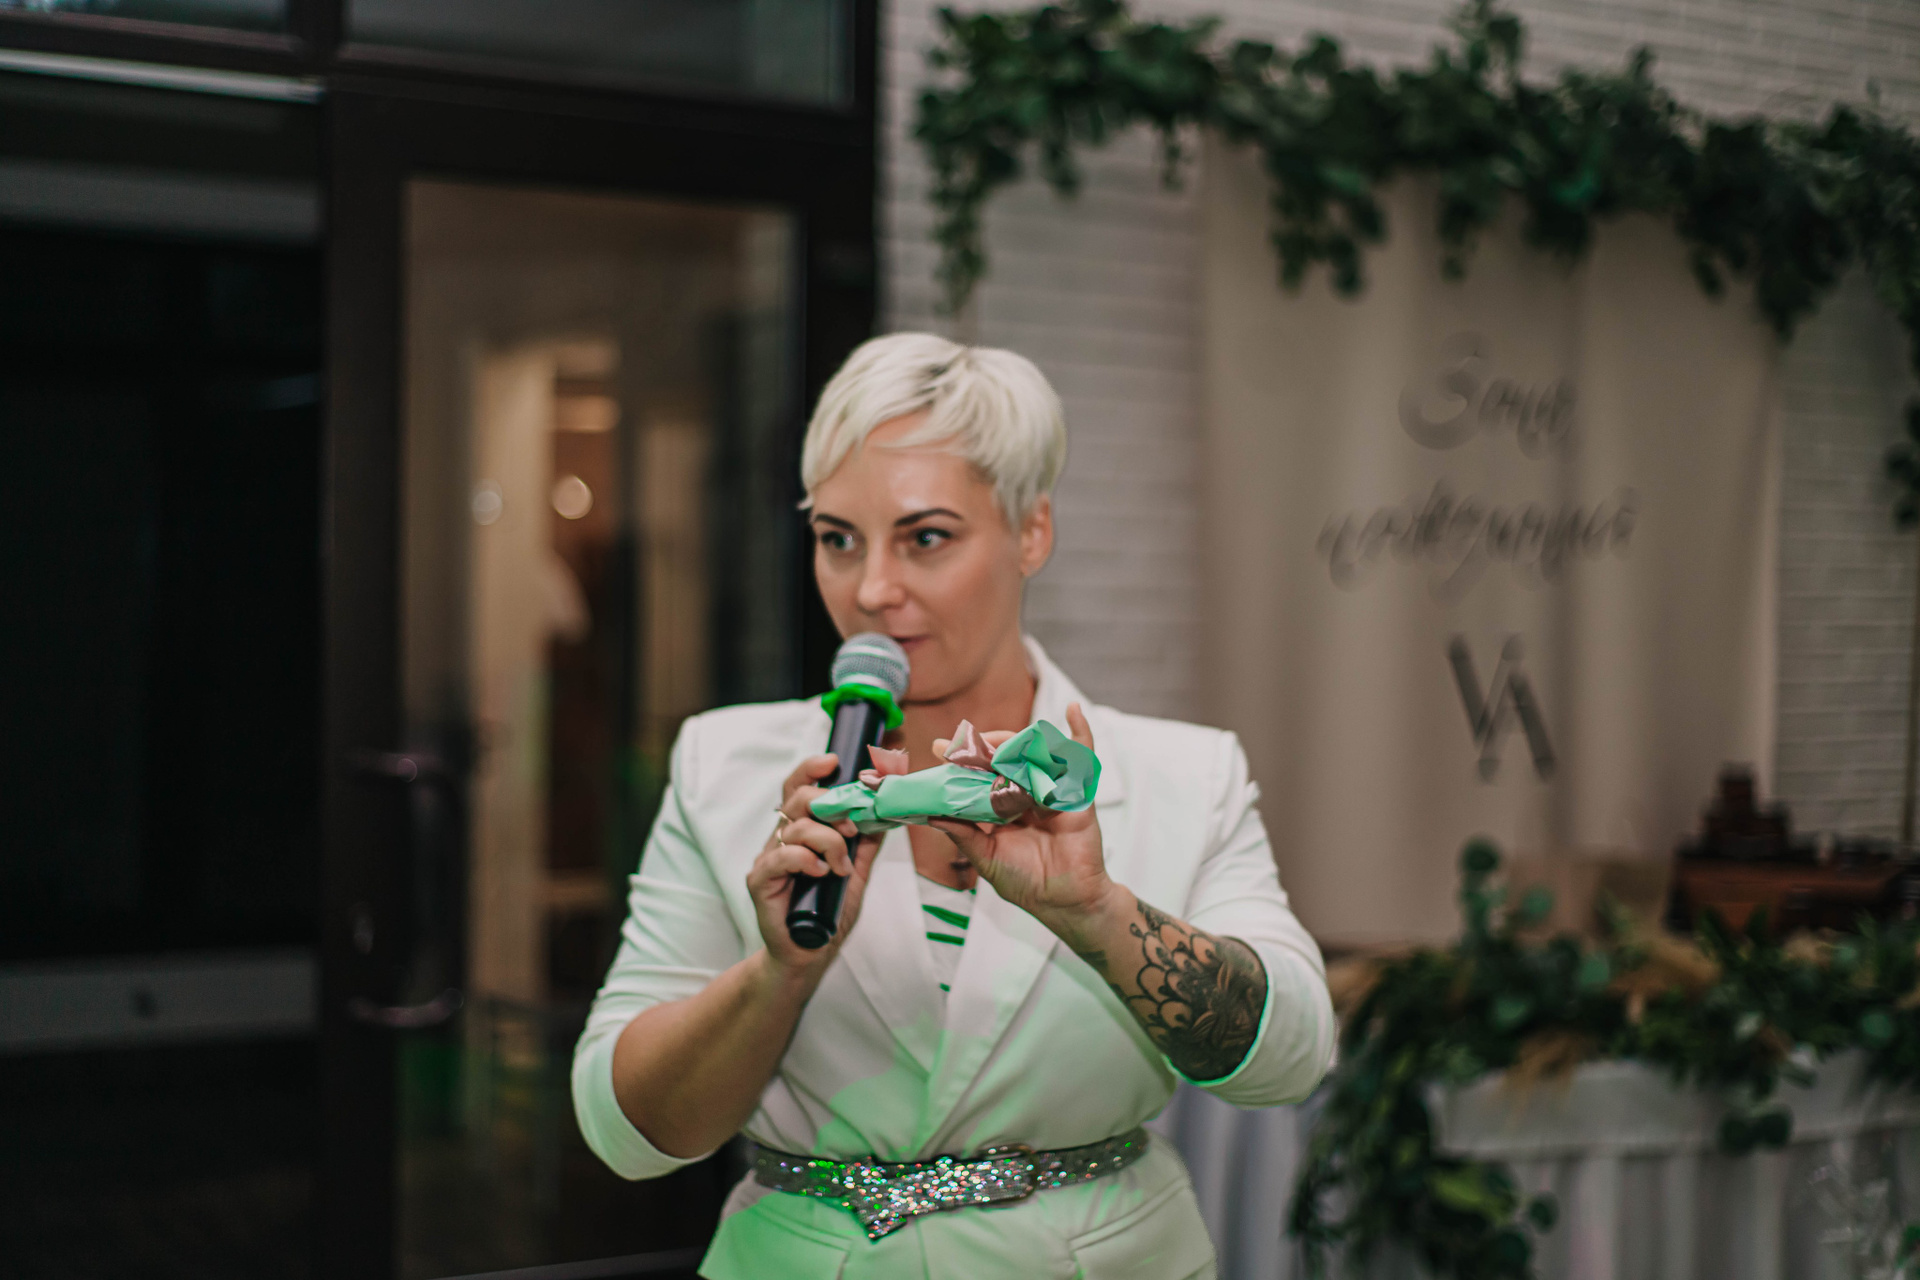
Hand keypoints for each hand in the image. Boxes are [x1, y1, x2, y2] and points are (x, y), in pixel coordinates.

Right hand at [745, 754, 881, 975]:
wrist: (809, 954)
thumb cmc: (828, 913)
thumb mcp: (856, 873)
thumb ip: (866, 844)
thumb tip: (886, 814)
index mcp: (800, 832)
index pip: (799, 788)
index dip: (812, 769)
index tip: (835, 762)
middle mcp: (781, 839)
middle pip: (797, 799)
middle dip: (830, 805)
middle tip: (854, 827)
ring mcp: (768, 859)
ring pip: (796, 827)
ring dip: (829, 842)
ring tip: (842, 867)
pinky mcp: (760, 881)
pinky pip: (781, 857)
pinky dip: (806, 860)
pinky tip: (821, 873)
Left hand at [927, 703, 1124, 950]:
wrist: (1064, 902)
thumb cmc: (1025, 881)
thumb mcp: (986, 858)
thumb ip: (964, 835)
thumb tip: (932, 815)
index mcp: (1003, 806)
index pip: (981, 774)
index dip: (962, 759)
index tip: (938, 747)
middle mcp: (1026, 793)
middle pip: (1006, 757)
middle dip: (984, 747)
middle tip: (966, 744)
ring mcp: (1051, 790)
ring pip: (1034, 753)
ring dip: (1016, 742)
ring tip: (998, 742)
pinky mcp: (1077, 793)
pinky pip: (1082, 758)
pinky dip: (1080, 731)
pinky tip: (1073, 711)